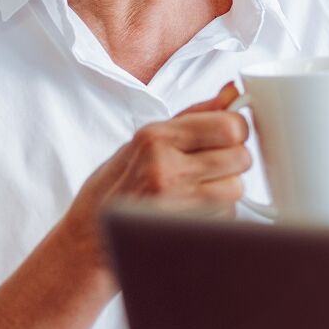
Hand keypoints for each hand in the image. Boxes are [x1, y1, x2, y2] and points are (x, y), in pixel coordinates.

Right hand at [50, 83, 251, 276]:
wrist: (88, 236)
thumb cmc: (116, 185)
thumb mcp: (146, 140)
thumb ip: (195, 115)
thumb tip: (232, 92)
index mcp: (156, 137)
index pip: (229, 126)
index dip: (236, 131)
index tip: (228, 137)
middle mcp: (164, 167)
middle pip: (240, 157)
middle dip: (233, 161)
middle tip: (212, 166)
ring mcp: (173, 201)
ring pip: (236, 188)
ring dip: (226, 190)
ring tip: (197, 191)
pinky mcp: (182, 230)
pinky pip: (226, 216)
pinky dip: (217, 214)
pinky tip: (192, 212)